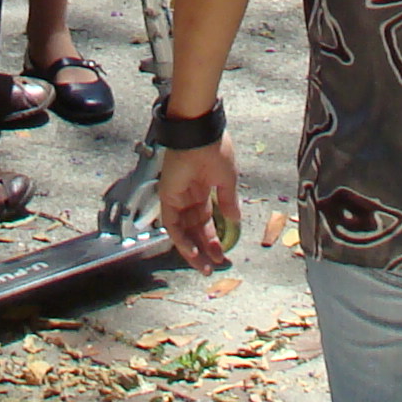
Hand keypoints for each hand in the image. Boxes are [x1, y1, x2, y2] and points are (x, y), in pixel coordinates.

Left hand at [157, 141, 239, 269]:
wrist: (201, 134)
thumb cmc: (215, 150)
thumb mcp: (227, 181)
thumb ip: (228, 202)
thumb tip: (234, 222)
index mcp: (203, 190)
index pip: (206, 221)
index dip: (213, 239)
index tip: (222, 254)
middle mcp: (188, 196)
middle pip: (194, 229)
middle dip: (204, 249)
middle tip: (212, 266)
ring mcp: (177, 197)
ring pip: (183, 231)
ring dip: (192, 250)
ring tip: (203, 266)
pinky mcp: (167, 197)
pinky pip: (172, 224)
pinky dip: (181, 240)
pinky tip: (192, 253)